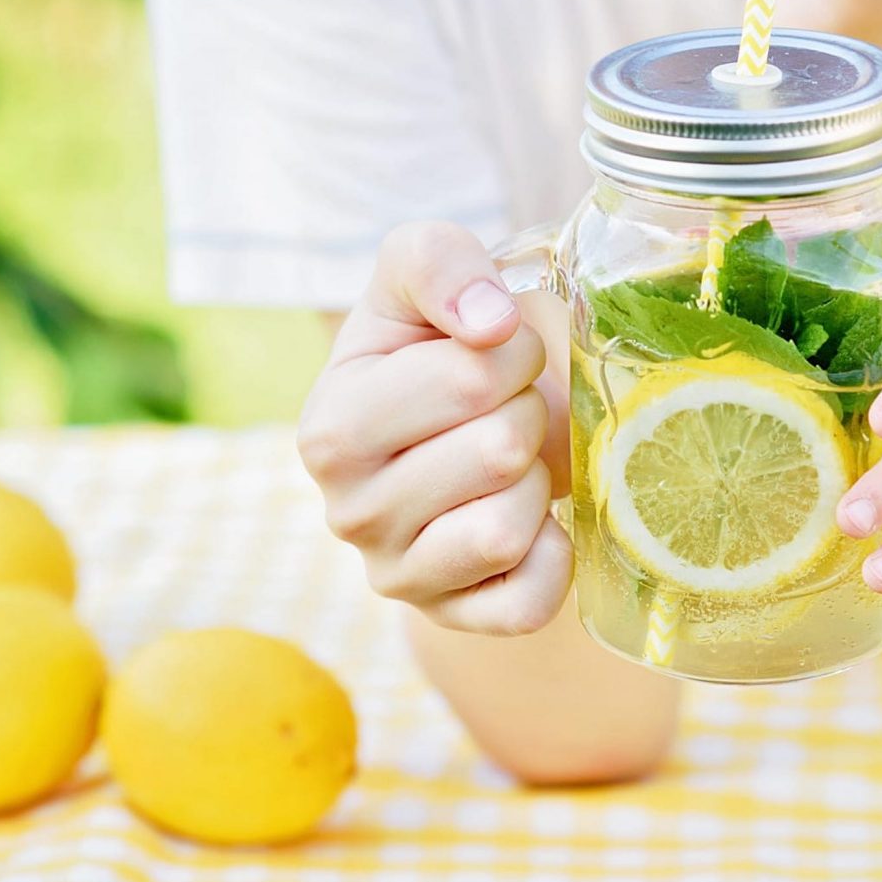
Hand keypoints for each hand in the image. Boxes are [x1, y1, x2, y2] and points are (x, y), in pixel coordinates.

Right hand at [297, 223, 571, 635]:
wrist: (453, 418)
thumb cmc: (432, 341)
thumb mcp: (419, 272)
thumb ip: (439, 262)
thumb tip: (488, 322)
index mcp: (329, 428)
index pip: (469, 378)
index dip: (511, 351)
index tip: (492, 351)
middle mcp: (347, 514)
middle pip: (498, 452)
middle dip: (526, 412)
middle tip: (505, 408)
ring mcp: (397, 577)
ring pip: (509, 528)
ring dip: (535, 480)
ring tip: (509, 461)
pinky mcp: (452, 618)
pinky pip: (527, 603)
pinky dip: (551, 555)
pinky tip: (530, 519)